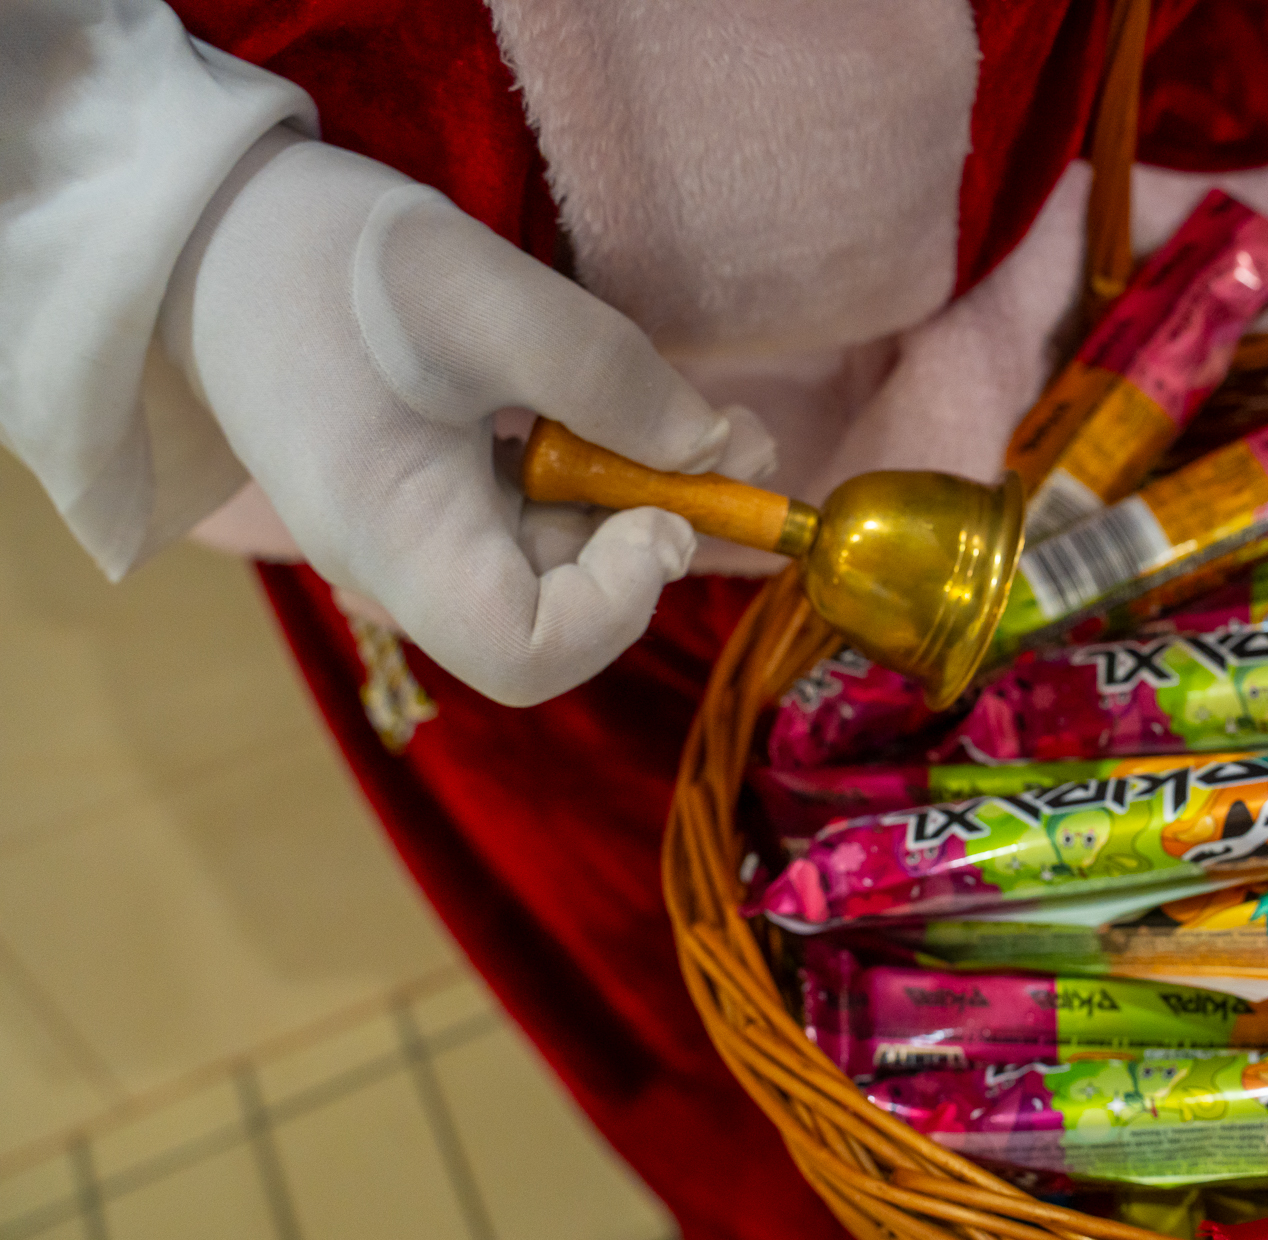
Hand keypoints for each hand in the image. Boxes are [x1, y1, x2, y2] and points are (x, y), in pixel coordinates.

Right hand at [161, 129, 773, 704]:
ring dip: (633, 498)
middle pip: (559, 615)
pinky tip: (605, 407)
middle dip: (653, 536)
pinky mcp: (434, 504)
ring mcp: (421, 541)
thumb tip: (723, 455)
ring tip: (673, 412)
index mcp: (400, 543)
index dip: (617, 604)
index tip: (659, 511)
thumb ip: (609, 378)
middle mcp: (409, 569)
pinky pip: (533, 520)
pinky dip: (593, 474)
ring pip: (558, 563)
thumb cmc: (328, 260)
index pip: (528, 654)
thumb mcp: (481, 293)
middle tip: (727, 440)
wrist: (215, 233)